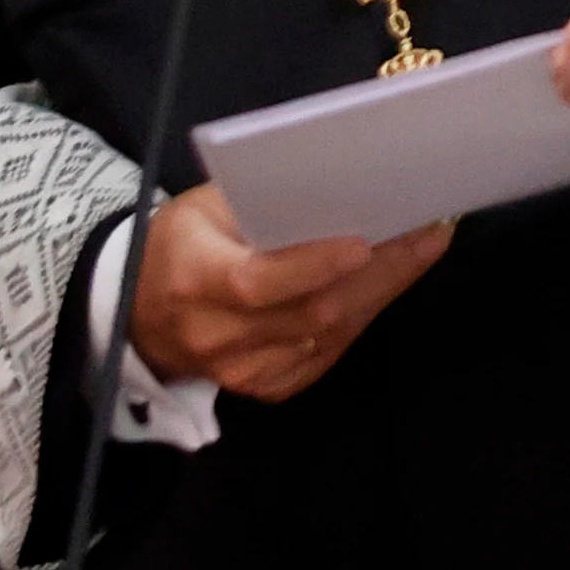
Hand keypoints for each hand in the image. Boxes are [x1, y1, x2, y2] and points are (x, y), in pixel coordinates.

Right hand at [126, 180, 449, 401]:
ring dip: (383, 291)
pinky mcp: (266, 387)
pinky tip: (386, 283)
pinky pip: (327, 353)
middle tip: (430, 233)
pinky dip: (361, 316)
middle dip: (380, 272)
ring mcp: (243, 370)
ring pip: (330, 334)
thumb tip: (343, 182)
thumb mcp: (203, 208)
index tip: (367, 240)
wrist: (140, 312)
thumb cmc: (181, 243)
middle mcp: (216, 335)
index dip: (314, 266)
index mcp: (194, 279)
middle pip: (312, 312)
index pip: (258, 283)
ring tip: (423, 247)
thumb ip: (260, 202)